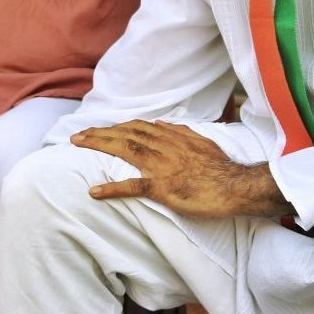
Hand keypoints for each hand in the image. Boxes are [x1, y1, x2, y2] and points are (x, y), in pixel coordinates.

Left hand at [70, 120, 291, 218]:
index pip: (138, 127)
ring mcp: (163, 167)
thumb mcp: (203, 141)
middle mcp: (165, 147)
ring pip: (125, 151)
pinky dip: (112, 188)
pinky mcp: (164, 188)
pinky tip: (94, 191)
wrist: (237, 186)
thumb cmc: (222, 167)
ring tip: (78, 146)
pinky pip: (133, 187)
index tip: (99, 128)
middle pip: (126, 134)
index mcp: (173, 137)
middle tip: (77, 136)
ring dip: (99, 146)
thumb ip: (181, 132)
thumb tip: (163, 123)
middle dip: (100, 133)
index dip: (116, 126)